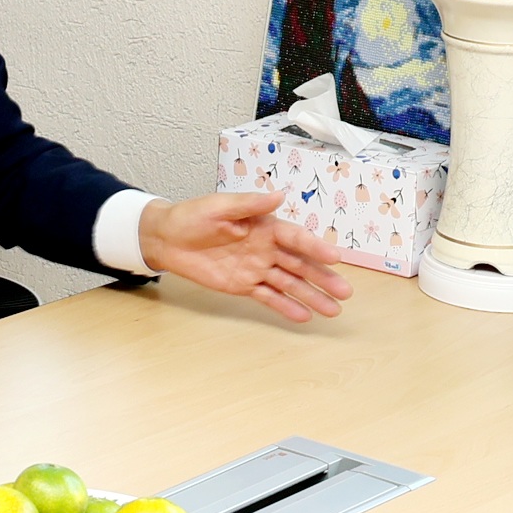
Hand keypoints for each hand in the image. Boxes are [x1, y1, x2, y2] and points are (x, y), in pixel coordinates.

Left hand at [139, 193, 352, 323]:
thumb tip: (279, 195)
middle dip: (323, 278)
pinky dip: (286, 307)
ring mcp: (257, 268)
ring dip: (311, 297)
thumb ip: (249, 204)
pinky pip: (269, 297)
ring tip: (333, 311)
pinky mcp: (244, 285)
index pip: (295, 238)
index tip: (335, 258)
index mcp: (264, 225)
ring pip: (290, 284)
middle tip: (345, 293)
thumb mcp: (219, 206)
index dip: (315, 247)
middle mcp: (267, 248)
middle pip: (300, 264)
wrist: (167, 239)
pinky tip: (305, 317)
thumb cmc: (193, 216)